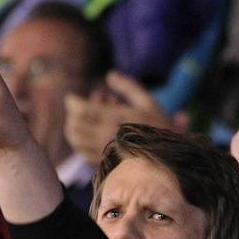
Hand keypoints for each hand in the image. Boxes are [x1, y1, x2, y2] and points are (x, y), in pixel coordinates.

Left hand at [64, 72, 184, 163]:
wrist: (166, 159)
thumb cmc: (159, 128)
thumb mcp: (148, 102)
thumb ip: (128, 87)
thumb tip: (110, 75)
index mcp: (115, 118)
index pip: (80, 110)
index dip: (72, 102)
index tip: (73, 98)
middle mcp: (106, 136)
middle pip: (73, 125)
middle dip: (72, 114)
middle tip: (81, 108)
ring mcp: (104, 152)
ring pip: (75, 140)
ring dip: (74, 128)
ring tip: (86, 122)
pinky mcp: (104, 163)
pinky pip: (81, 153)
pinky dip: (80, 142)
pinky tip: (91, 135)